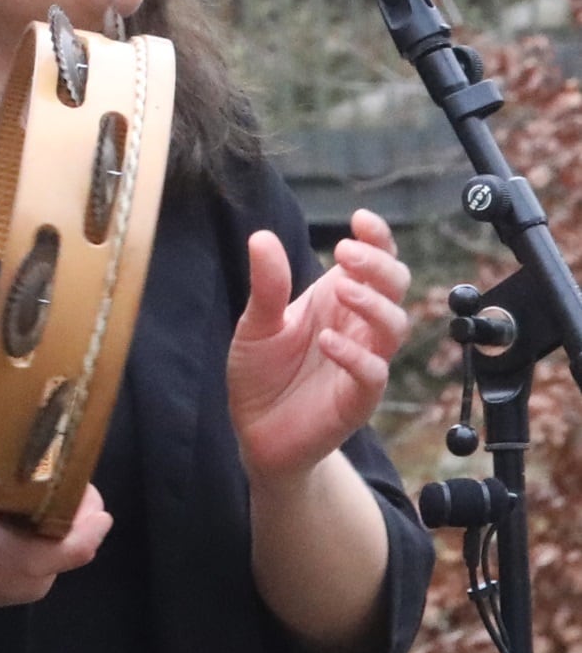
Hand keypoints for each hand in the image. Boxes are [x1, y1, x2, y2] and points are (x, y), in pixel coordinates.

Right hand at [0, 438, 109, 602]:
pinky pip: (52, 566)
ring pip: (63, 556)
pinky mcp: (25, 595)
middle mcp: (13, 576)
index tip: (91, 499)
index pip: (66, 548)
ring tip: (47, 504)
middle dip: (81, 517)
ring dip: (64, 529)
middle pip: (74, 549)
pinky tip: (30, 527)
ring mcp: (21, 590)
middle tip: (74, 489)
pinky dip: (50, 543)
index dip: (88, 525)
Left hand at [228, 209, 407, 488]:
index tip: (361, 219)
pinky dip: (356, 356)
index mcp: (338, 302)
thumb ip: (266, 286)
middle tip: (345, 252)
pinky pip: (374, 374)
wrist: (257, 433)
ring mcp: (362, 362)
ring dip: (373, 305)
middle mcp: (357, 328)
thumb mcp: (256, 324)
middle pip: (396, 288)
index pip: (375, 263)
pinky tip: (328, 341)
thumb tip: (262, 237)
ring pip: (394, 327)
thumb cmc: (262, 373)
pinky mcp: (357, 399)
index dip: (378, 239)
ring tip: (342, 290)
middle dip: (378, 265)